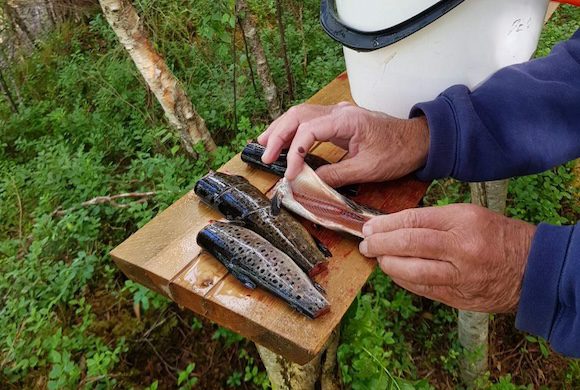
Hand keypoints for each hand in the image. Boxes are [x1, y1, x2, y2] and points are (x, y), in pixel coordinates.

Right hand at [257, 102, 429, 186]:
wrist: (419, 140)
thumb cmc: (398, 152)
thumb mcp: (368, 169)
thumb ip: (337, 175)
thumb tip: (310, 183)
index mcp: (346, 120)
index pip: (308, 130)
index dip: (294, 152)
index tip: (290, 173)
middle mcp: (339, 112)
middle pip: (298, 115)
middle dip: (278, 135)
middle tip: (265, 156)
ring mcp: (339, 114)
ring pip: (301, 114)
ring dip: (281, 129)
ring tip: (264, 144)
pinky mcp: (339, 121)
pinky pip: (310, 121)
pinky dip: (294, 130)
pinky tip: (285, 140)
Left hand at [359, 204, 536, 312]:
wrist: (531, 269)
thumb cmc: (497, 236)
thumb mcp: (469, 215)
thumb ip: (433, 220)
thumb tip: (394, 226)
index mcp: (463, 221)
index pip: (414, 220)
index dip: (386, 224)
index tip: (370, 226)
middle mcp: (461, 249)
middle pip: (408, 244)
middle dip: (380, 244)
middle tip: (366, 243)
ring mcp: (459, 276)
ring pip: (412, 271)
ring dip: (388, 264)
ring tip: (377, 257)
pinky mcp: (457, 297)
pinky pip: (421, 289)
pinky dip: (403, 280)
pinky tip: (394, 272)